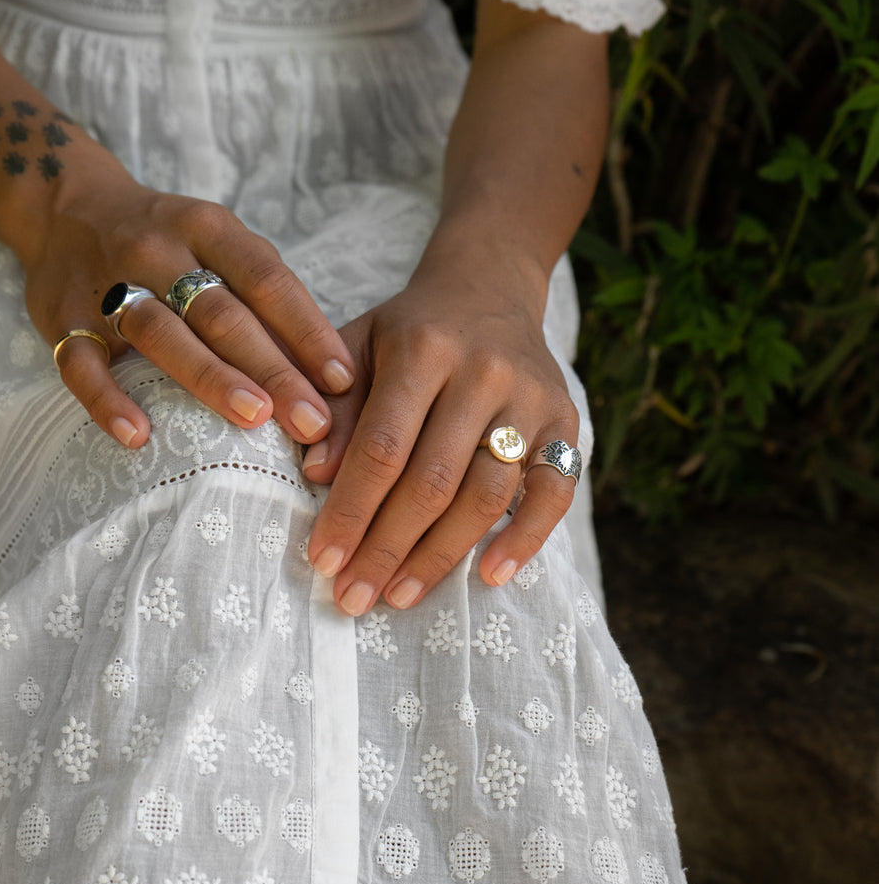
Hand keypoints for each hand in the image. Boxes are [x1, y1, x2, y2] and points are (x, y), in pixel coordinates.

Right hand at [27, 166, 354, 446]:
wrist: (67, 208)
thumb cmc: (169, 243)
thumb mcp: (219, 242)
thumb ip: (264, 294)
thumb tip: (327, 369)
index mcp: (207, 228)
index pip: (267, 279)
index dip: (307, 330)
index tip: (341, 380)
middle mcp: (159, 249)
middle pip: (222, 312)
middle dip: (273, 367)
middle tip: (311, 419)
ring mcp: (107, 284)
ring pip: (161, 333)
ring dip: (210, 378)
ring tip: (254, 419)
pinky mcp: (61, 319)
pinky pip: (81, 365)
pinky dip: (108, 401)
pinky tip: (138, 436)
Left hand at [304, 245, 578, 613]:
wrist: (488, 287)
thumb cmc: (409, 330)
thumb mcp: (359, 349)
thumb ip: (337, 408)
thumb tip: (317, 474)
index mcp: (423, 350)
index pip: (382, 447)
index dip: (351, 510)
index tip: (322, 559)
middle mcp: (483, 373)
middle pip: (432, 481)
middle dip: (387, 548)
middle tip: (352, 597)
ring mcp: (530, 399)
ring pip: (486, 494)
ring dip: (441, 555)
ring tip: (399, 596)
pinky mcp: (566, 420)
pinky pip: (554, 491)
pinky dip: (526, 538)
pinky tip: (491, 575)